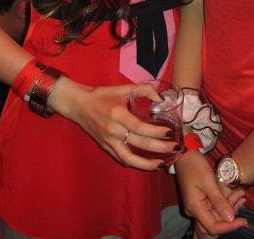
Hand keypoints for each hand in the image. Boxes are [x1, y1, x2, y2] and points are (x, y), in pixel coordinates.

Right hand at [59, 81, 178, 169]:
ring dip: (147, 164)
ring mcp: (108, 142)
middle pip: (139, 144)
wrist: (79, 105)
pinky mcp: (105, 148)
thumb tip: (161, 99)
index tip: (170, 132)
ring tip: (162, 164)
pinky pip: (121, 159)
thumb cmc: (103, 95)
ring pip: (129, 159)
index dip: (156, 132)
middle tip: (175, 148)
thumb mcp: (124, 88)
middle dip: (159, 148)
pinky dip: (134, 164)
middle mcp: (113, 130)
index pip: (140, 127)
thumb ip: (144, 90)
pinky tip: (145, 164)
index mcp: (118, 114)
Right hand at [175, 151, 246, 236]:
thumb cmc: (195, 165)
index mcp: (194, 207)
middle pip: (213, 226)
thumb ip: (219, 201)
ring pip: (213, 219)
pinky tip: (232, 200)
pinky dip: (222, 208)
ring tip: (240, 202)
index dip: (229, 227)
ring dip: (226, 214)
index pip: (213, 227)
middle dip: (229, 221)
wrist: (184, 155)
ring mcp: (194, 207)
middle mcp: (192, 211)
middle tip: (243, 211)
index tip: (244, 221)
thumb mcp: (208, 181)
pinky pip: (210, 211)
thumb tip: (231, 218)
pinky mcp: (197, 202)